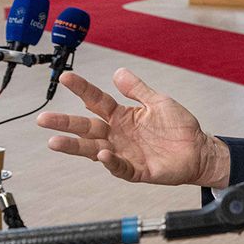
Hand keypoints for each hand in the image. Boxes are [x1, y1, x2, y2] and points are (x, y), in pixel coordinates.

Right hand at [36, 67, 230, 187]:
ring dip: (75, 147)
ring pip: (94, 150)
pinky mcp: (138, 170)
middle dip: (65, 123)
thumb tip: (117, 72)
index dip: (82, 89)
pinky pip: (120, 167)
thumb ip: (137, 89)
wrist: (199, 150)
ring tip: (55, 142)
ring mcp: (125, 153)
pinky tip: (102, 153)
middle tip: (43, 119)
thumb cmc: (178, 127)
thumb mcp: (158, 102)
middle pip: (87, 128)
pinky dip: (111, 161)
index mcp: (122, 117)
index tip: (66, 77)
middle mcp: (118, 135)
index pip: (97, 101)